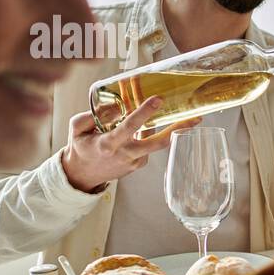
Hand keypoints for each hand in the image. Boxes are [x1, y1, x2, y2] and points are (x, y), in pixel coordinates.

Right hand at [60, 100, 200, 192]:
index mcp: (108, 144)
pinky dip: (153, 135)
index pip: (130, 126)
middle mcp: (125, 154)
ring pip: (157, 144)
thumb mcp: (77, 128)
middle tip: (196, 118)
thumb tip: (116, 105)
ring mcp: (135, 162)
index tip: (158, 100)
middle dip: (178, 129)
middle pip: (157, 143)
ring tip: (190, 118)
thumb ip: (93, 115)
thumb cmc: (81, 147)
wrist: (83, 175)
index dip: (145, 113)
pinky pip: (150, 146)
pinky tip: (153, 124)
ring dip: (172, 130)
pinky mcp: (139, 165)